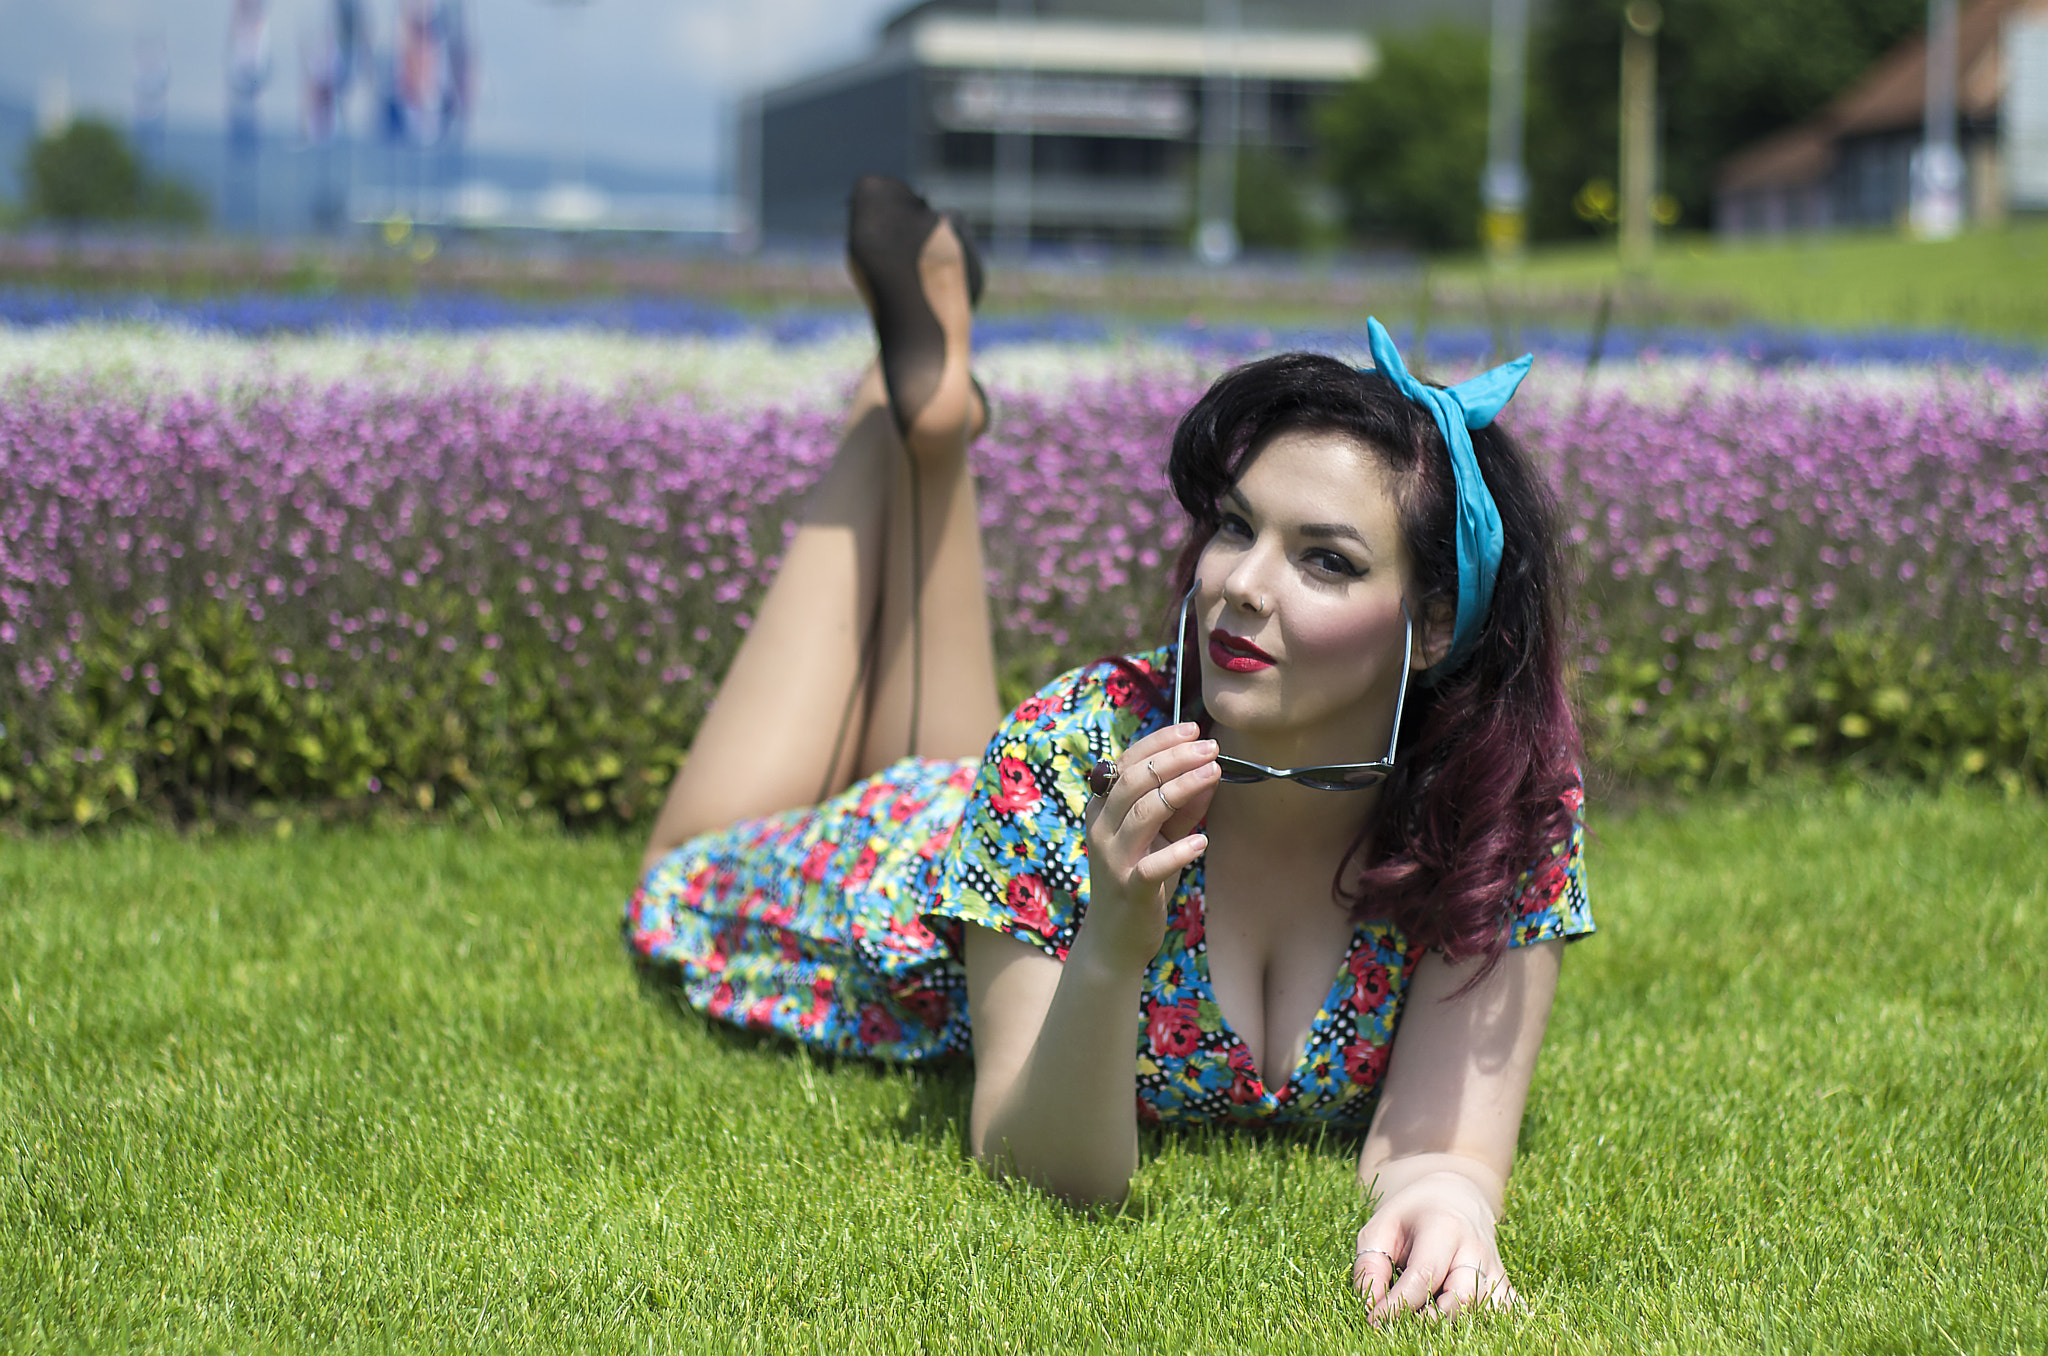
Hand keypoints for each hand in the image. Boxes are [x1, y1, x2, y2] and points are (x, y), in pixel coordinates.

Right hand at [1078, 722, 1218, 971]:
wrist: (1116, 937)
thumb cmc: (1141, 877)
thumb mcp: (1162, 835)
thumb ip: (1184, 805)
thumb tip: (1211, 770)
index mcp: (1102, 808)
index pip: (1128, 762)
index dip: (1161, 743)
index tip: (1194, 729)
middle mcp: (1101, 828)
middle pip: (1134, 780)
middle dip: (1175, 758)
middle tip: (1211, 747)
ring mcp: (1112, 859)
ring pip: (1142, 812)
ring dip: (1182, 789)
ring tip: (1214, 773)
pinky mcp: (1129, 890)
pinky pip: (1152, 865)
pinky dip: (1178, 851)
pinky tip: (1202, 841)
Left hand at [1352, 1171, 1520, 1322]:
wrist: (1454, 1197)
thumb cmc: (1411, 1217)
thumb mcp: (1381, 1229)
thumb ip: (1370, 1266)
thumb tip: (1370, 1308)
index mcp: (1444, 1229)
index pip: (1423, 1276)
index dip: (1397, 1305)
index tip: (1374, 1321)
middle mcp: (1477, 1250)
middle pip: (1463, 1299)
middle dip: (1433, 1318)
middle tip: (1405, 1319)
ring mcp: (1496, 1269)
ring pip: (1487, 1310)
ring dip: (1459, 1322)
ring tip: (1430, 1317)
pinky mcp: (1504, 1285)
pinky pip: (1506, 1312)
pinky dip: (1490, 1322)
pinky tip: (1466, 1324)